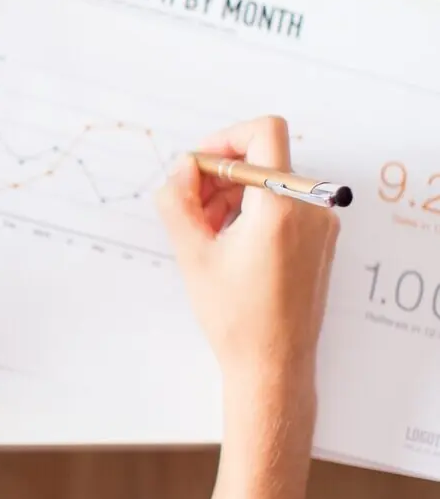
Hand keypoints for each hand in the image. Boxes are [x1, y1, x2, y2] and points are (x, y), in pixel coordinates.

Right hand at [156, 116, 339, 399]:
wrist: (273, 365)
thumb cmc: (236, 318)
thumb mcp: (192, 254)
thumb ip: (178, 201)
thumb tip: (183, 168)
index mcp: (280, 207)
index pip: (264, 133)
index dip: (225, 139)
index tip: (199, 165)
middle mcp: (310, 208)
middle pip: (261, 161)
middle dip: (219, 177)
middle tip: (188, 208)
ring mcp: (320, 225)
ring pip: (269, 184)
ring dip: (231, 197)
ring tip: (204, 233)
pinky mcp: (319, 241)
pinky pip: (282, 206)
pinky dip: (250, 213)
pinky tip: (226, 244)